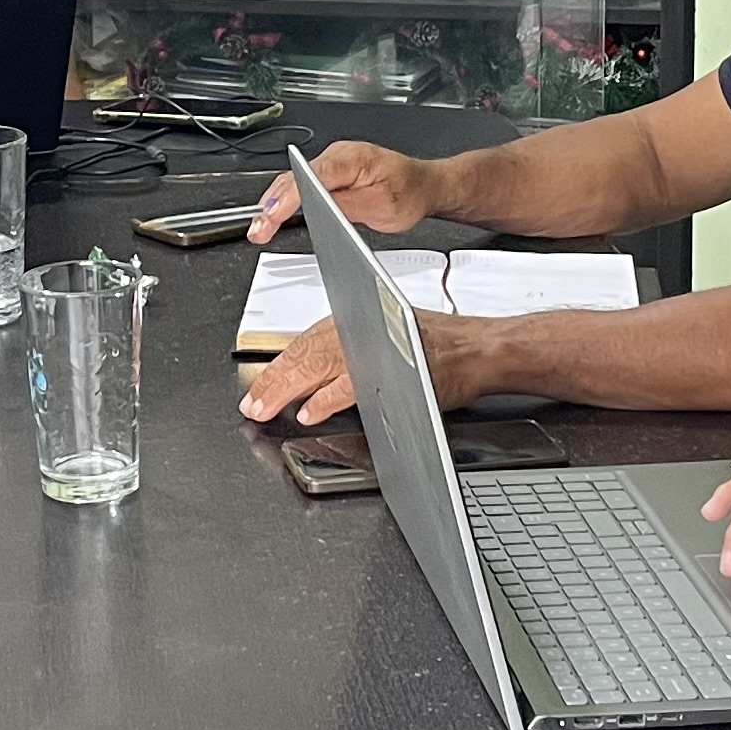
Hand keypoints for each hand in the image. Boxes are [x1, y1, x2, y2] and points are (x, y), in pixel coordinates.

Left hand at [239, 308, 492, 426]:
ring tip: (267, 408)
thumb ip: (350, 352)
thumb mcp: (385, 335)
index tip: (257, 389)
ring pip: (320, 366)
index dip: (277, 368)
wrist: (478, 348)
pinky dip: (329, 398)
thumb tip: (313, 378)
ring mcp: (377, 348)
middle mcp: (363, 327)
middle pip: (305, 354)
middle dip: (274, 381)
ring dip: (289, 389)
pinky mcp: (393, 368)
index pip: (305, 343)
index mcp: (357, 318)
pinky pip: (353, 384)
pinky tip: (311, 411)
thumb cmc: (438, 345)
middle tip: (252, 404)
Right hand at [245, 140, 448, 243]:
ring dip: (276, 202)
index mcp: (353, 159)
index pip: (311, 177)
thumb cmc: (410, 193)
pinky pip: (303, 183)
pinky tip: (274, 212)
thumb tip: (315, 207)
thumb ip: (345, 206)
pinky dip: (287, 199)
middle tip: (259, 229)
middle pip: (296, 178)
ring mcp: (334, 162)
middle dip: (273, 204)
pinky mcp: (332, 172)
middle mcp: (340, 155)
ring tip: (261, 225)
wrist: (425, 186)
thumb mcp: (382, 207)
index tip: (271, 217)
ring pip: (296, 180)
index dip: (287, 199)